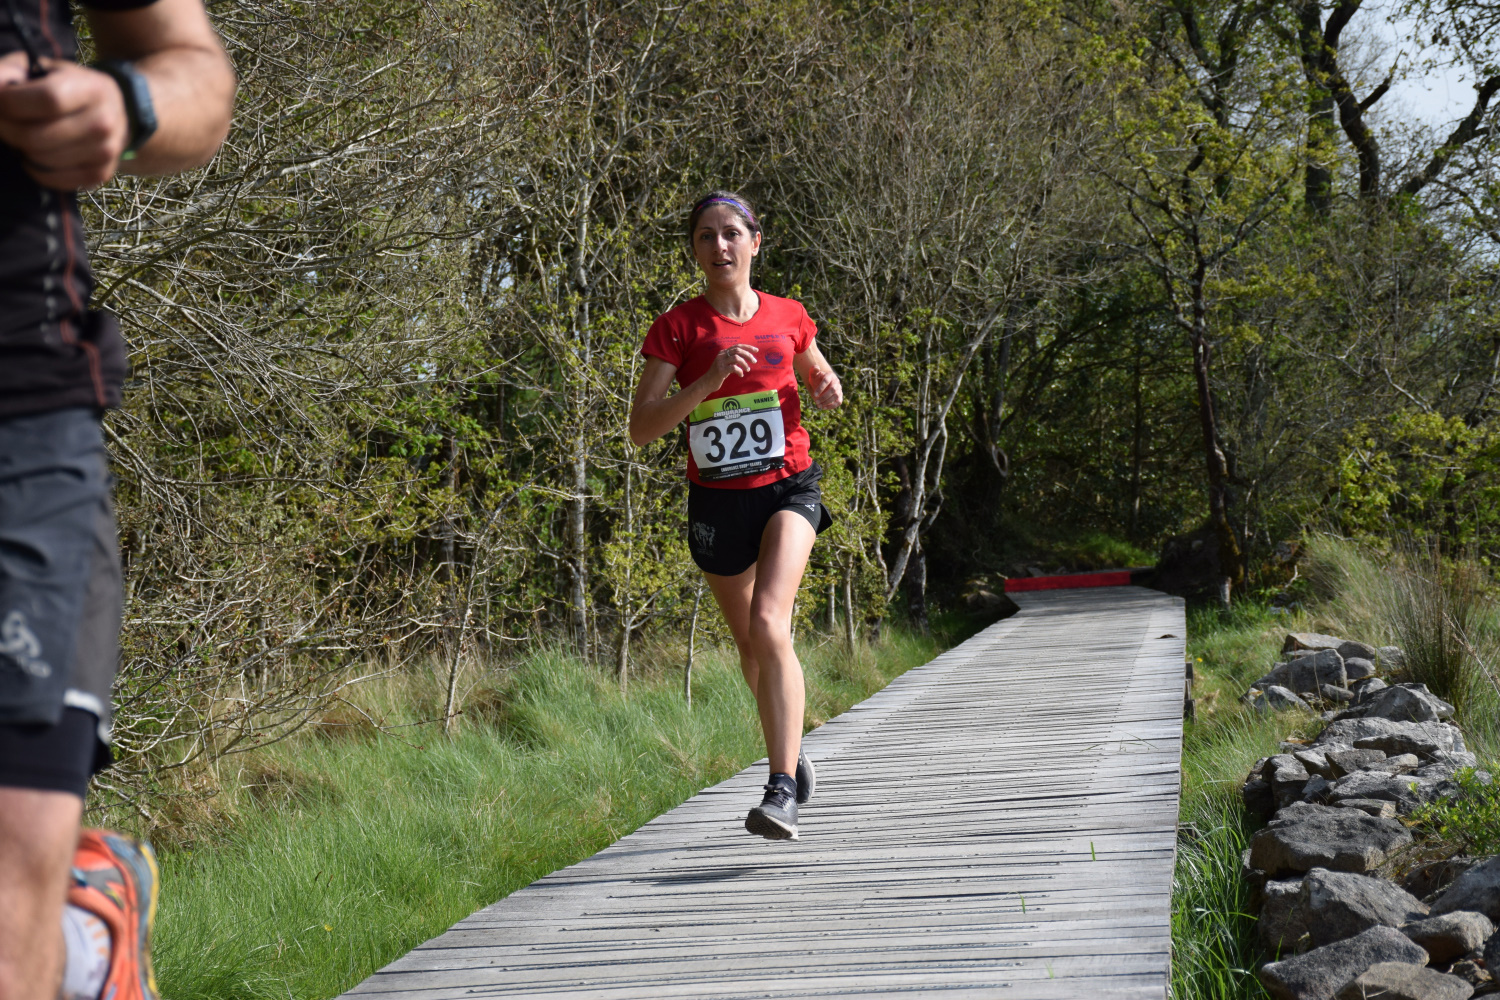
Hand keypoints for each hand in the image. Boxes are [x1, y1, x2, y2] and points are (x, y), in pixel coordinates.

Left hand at [0, 53, 129, 189]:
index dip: (11, 101)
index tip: (0, 100)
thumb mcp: (45, 68)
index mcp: (92, 88)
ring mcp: (105, 151)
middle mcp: (104, 122)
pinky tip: (35, 154)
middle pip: (37, 136)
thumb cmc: (70, 87)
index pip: (46, 99)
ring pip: (41, 160)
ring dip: (21, 150)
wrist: (115, 113)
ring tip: (23, 136)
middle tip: (3, 123)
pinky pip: (53, 179)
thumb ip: (12, 72)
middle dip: (7, 130)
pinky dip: (35, 169)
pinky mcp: (100, 174)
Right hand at [703, 344, 756, 390]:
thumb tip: (746, 357)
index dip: (747, 347)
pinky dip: (740, 371)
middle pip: (738, 350)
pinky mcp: (721, 370)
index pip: (737, 346)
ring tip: (748, 369)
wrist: (706, 383)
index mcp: (723, 352)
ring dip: (745, 363)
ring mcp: (721, 362)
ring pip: (736, 358)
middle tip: (754, 361)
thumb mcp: (726, 364)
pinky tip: (741, 375)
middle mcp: (722, 355)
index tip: (756, 350)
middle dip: (748, 355)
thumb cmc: (718, 375)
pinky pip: (733, 368)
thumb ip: (733, 360)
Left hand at [809, 367, 842, 408]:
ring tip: (818, 405)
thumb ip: (813, 370)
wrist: (822, 383)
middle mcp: (836, 382)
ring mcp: (839, 389)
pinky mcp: (840, 396)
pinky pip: (838, 402)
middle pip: (832, 390)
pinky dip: (832, 406)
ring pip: (836, 396)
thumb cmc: (817, 379)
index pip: (826, 381)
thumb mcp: (813, 374)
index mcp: (830, 375)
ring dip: (827, 402)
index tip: (814, 394)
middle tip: (816, 401)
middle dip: (824, 397)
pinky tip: (824, 408)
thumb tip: (816, 367)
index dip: (821, 388)